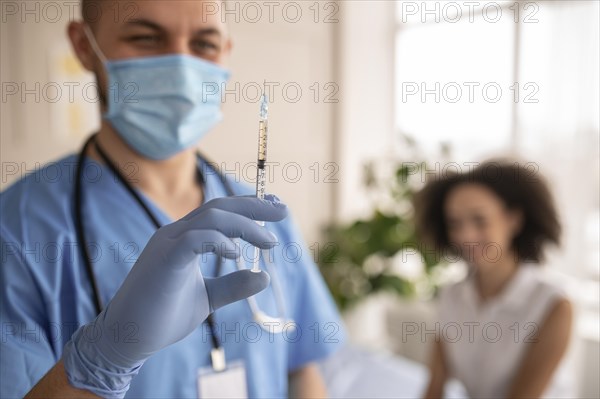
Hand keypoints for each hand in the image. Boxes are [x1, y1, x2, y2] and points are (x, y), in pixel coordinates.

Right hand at [63, 195, 286, 397]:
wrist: (127, 339)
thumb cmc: (163, 317)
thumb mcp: (208, 298)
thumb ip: (233, 285)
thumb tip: (265, 277)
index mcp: (185, 238)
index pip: (221, 212)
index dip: (249, 207)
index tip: (275, 209)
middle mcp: (176, 233)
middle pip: (220, 207)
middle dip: (254, 207)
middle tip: (283, 211)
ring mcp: (168, 243)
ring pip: (211, 218)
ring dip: (245, 226)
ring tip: (269, 241)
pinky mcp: (164, 259)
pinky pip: (195, 239)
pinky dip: (219, 241)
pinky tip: (236, 253)